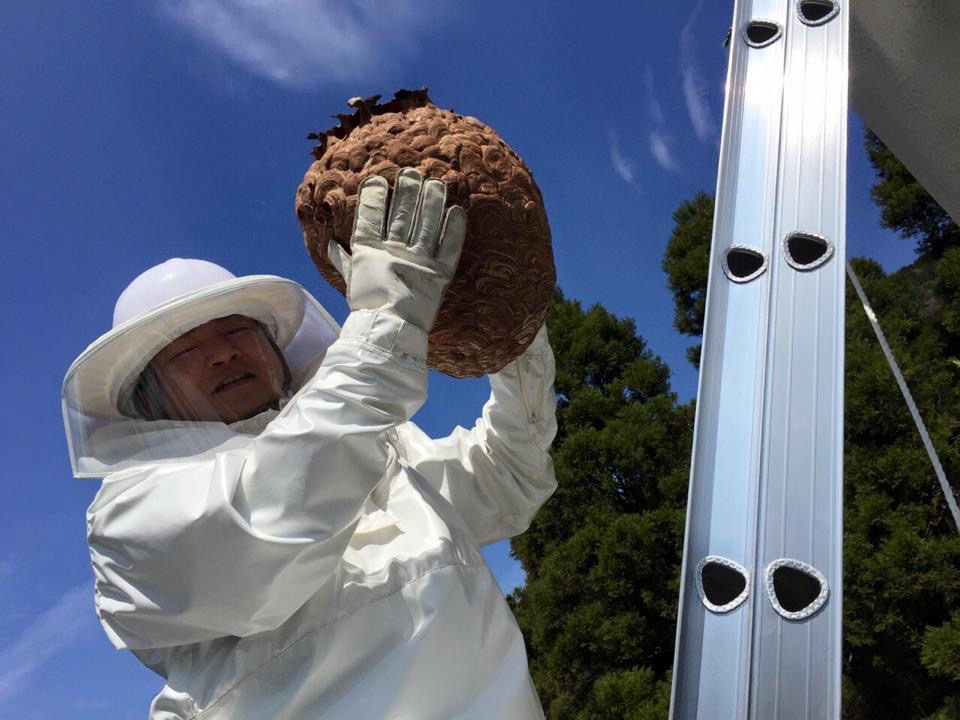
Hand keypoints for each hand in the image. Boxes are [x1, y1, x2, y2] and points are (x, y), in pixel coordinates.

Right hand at [327, 168, 465, 332]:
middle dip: (407, 190)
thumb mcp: (351, 282)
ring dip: (432, 201)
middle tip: (412, 172)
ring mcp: (418, 262)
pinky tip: (456, 211)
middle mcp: (393, 252)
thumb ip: (343, 260)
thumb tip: (329, 242)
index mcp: (369, 252)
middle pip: (402, 213)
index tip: (377, 179)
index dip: (374, 196)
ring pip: (427, 223)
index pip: (370, 215)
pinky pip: (449, 246)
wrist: (388, 333)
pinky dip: (453, 228)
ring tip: (436, 182)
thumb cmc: (366, 308)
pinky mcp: (439, 274)